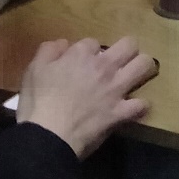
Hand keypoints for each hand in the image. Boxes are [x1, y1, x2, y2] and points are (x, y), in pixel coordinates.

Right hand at [16, 35, 156, 159]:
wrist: (49, 135)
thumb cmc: (38, 102)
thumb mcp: (34, 69)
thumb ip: (49, 51)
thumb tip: (63, 43)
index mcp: (81, 55)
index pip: (93, 42)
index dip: (89, 51)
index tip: (83, 62)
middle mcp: (104, 67)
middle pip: (129, 45)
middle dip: (126, 50)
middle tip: (118, 62)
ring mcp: (116, 89)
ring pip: (144, 65)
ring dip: (142, 68)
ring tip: (135, 76)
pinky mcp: (122, 112)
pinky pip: (142, 105)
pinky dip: (139, 107)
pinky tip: (133, 109)